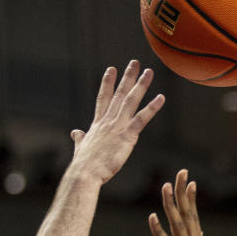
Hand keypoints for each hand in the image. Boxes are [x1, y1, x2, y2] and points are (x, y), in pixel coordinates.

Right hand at [69, 60, 164, 184]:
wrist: (85, 173)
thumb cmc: (83, 166)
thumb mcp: (81, 148)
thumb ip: (80, 139)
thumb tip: (75, 133)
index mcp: (98, 124)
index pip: (104, 99)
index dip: (108, 83)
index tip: (111, 69)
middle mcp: (108, 121)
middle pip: (119, 94)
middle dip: (127, 77)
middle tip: (135, 62)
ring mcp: (118, 126)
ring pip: (131, 101)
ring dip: (141, 85)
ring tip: (149, 72)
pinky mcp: (127, 135)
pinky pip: (143, 118)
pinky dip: (152, 107)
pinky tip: (161, 97)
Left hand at [148, 170, 209, 235]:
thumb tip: (199, 235)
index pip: (195, 217)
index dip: (191, 198)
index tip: (189, 180)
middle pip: (188, 214)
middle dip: (183, 192)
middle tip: (181, 172)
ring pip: (179, 225)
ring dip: (171, 205)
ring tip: (165, 187)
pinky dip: (159, 230)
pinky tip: (151, 217)